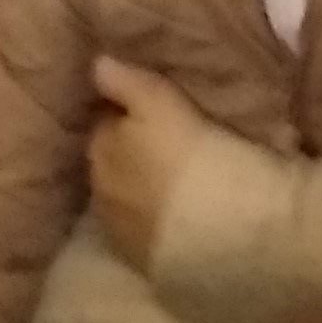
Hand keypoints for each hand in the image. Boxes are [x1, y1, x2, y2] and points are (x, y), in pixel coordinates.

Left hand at [87, 55, 205, 263]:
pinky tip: (176, 217)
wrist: (225, 228)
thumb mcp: (163, 104)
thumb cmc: (196, 154)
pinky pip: (140, 231)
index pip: (106, 121)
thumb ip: (128, 83)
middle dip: (128, 152)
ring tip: (174, 182)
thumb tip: (96, 63)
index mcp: (103, 146)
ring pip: (123, 197)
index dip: (126, 113)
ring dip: (139, 188)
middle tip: (165, 145)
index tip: (152, 110)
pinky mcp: (141, 258)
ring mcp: (118, 227)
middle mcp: (99, 187)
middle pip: (110, 161)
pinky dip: (151, 220)